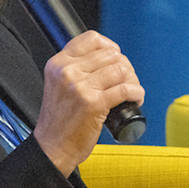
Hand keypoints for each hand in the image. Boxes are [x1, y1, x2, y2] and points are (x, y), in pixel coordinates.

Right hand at [31, 30, 144, 176]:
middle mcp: (68, 71)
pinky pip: (125, 89)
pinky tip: (135, 99)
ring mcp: (81, 87)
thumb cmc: (58, 121)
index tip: (116, 58)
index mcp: (58, 64)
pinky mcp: (94, 103)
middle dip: (125, 67)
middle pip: (111, 54)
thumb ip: (75, 69)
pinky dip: (137, 93)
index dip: (110, 46)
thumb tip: (108, 57)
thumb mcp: (58, 85)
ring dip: (133, 80)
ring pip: (121, 69)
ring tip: (131, 91)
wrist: (52, 148)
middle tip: (127, 81)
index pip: (91, 39)